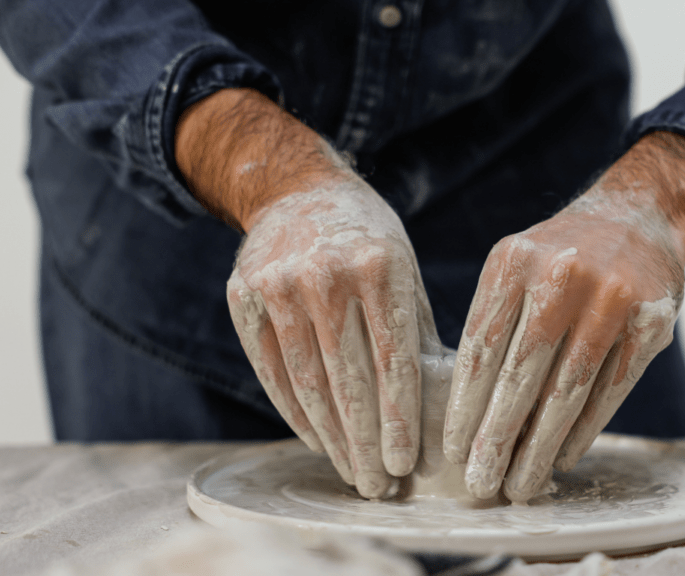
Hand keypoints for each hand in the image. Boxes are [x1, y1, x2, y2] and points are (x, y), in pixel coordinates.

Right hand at [176, 89, 437, 498]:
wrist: (298, 190)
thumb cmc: (368, 240)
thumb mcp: (405, 268)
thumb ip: (416, 330)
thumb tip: (440, 406)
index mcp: (380, 266)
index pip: (393, 360)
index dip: (398, 419)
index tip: (405, 463)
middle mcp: (326, 274)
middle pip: (349, 380)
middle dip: (365, 442)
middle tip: (378, 486)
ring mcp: (278, 285)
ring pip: (307, 383)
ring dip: (330, 438)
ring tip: (351, 473)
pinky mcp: (244, 296)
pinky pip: (272, 370)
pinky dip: (295, 412)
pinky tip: (316, 440)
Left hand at [443, 132, 684, 502]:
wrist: (638, 216)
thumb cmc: (562, 255)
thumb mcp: (516, 265)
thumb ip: (494, 321)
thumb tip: (468, 409)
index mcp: (513, 261)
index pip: (481, 349)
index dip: (465, 406)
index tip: (453, 451)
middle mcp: (561, 276)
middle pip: (520, 376)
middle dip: (496, 438)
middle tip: (479, 483)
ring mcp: (611, 298)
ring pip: (567, 391)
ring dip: (539, 446)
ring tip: (520, 484)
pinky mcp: (651, 323)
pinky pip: (611, 389)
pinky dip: (584, 430)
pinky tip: (563, 456)